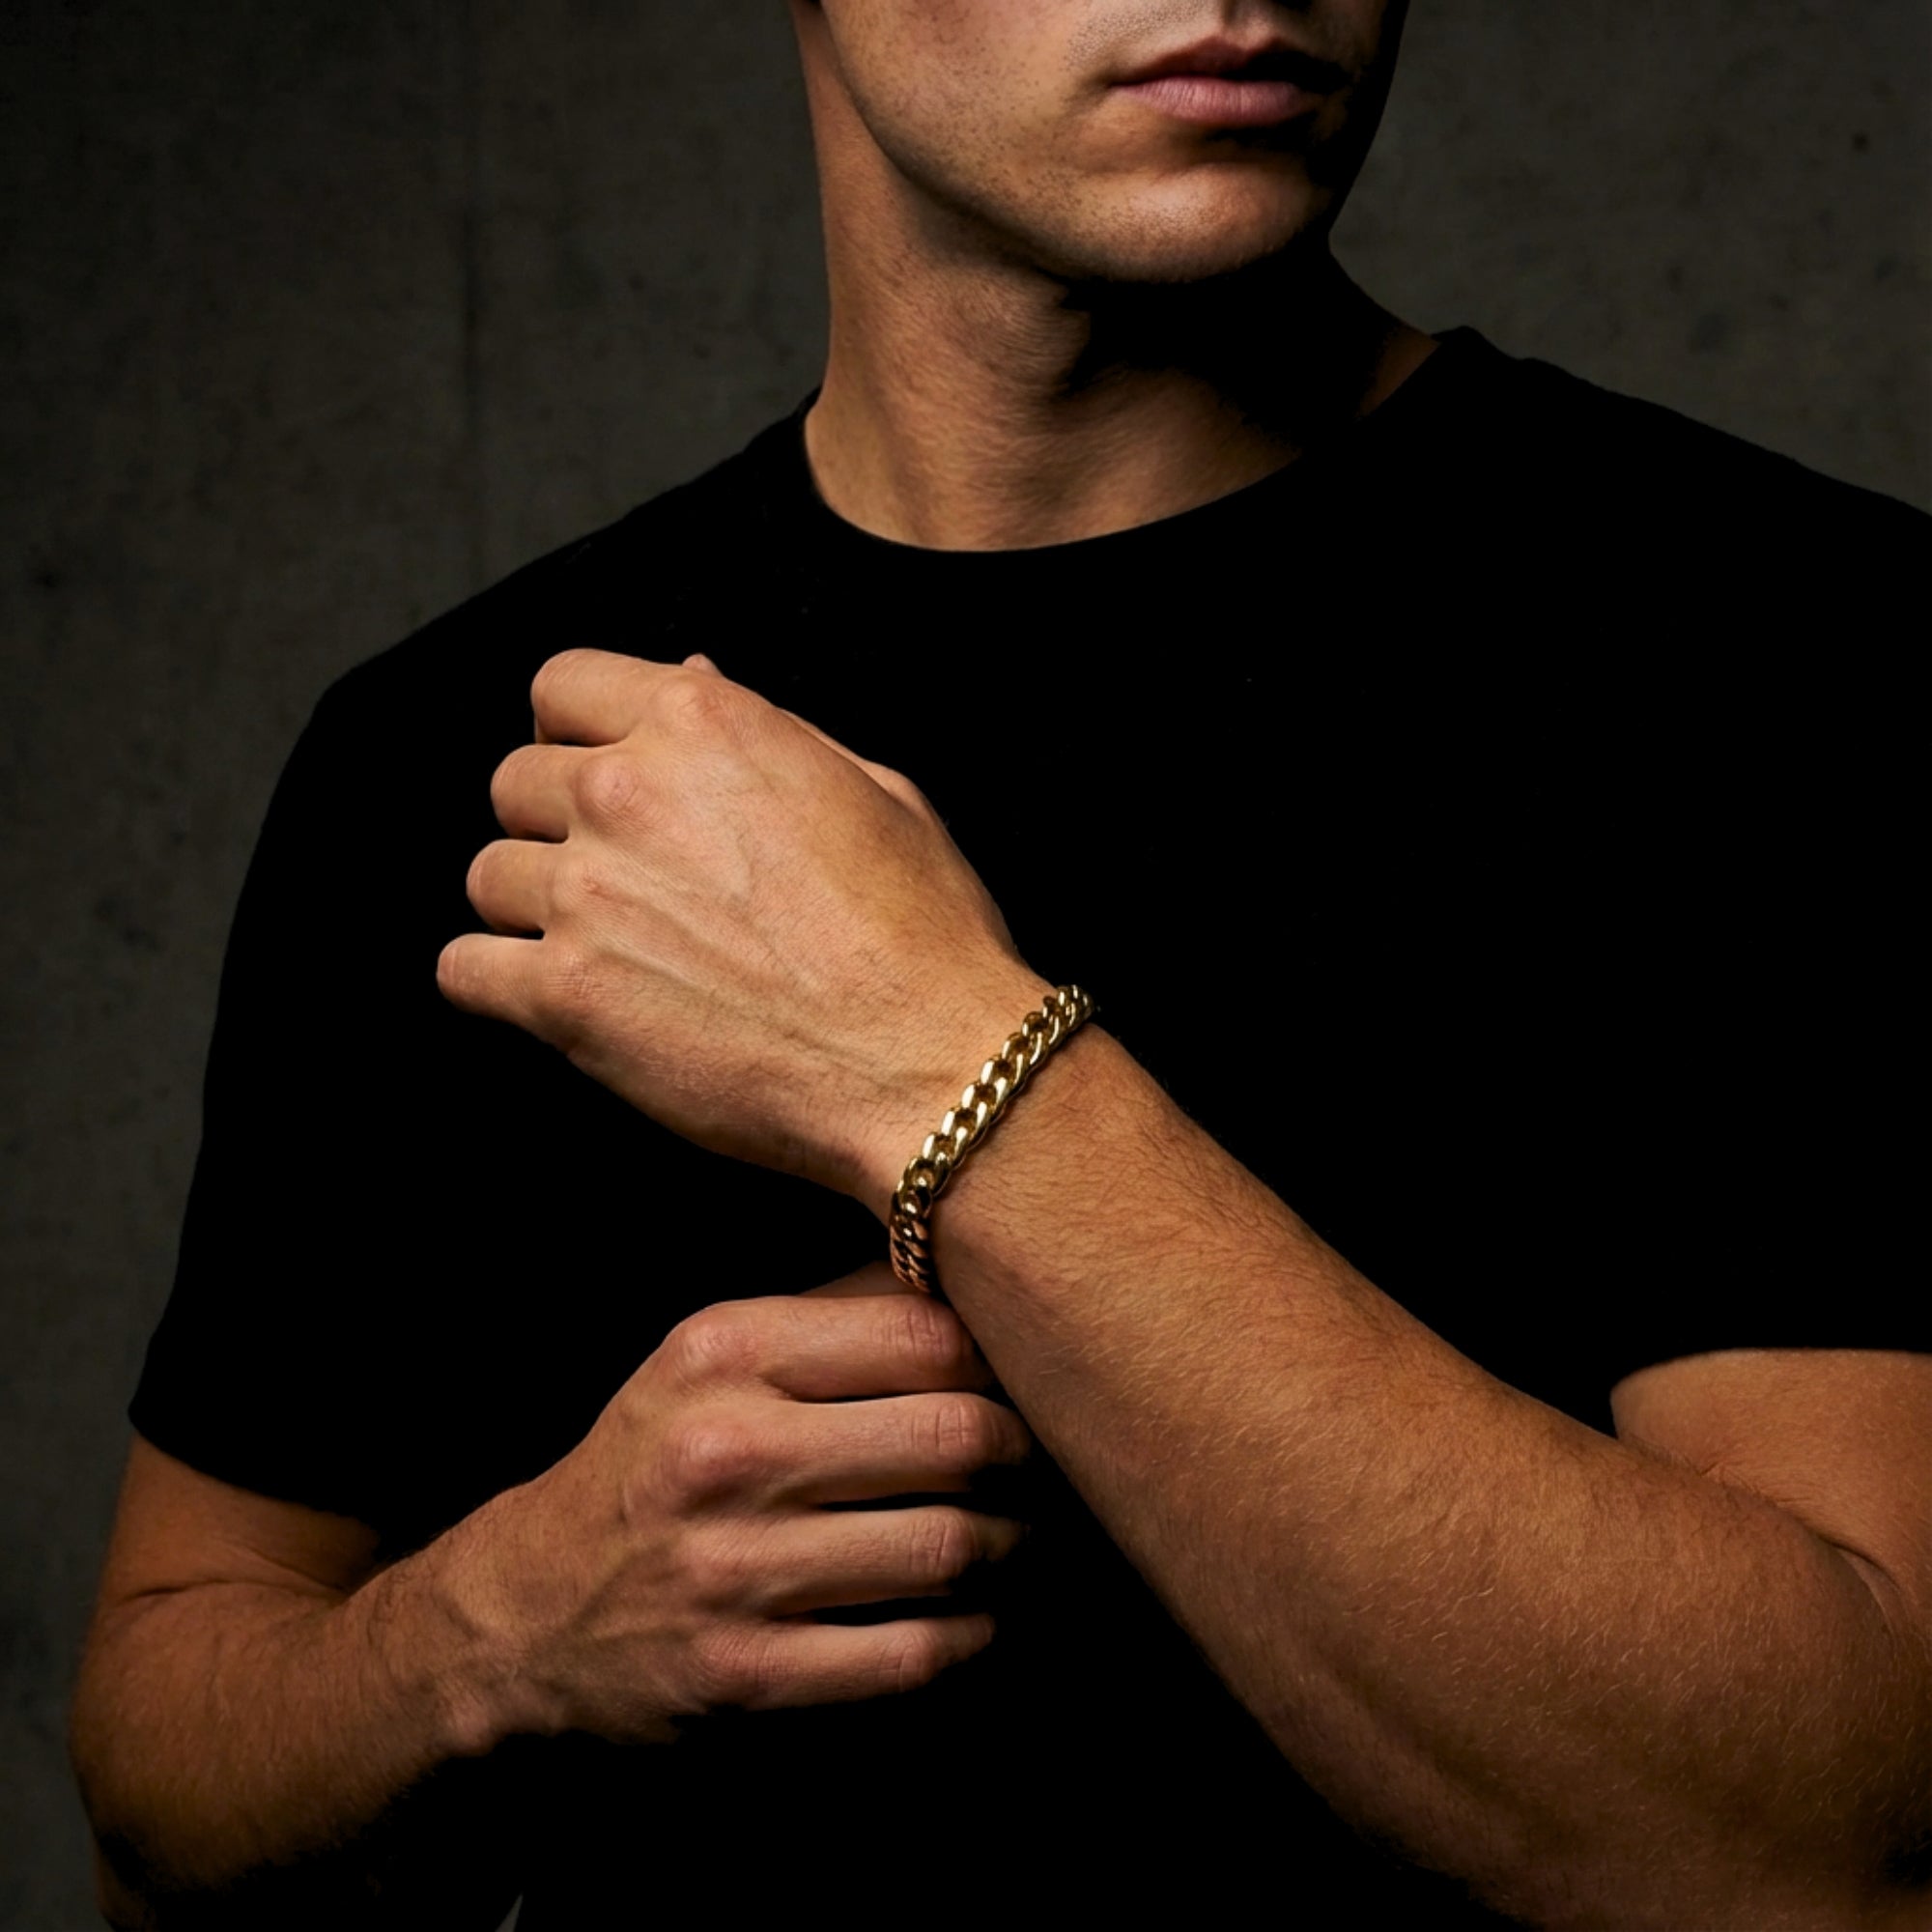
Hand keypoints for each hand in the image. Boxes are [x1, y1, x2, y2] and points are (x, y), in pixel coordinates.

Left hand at [437, 650, 1044, 1201]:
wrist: (928, 1062)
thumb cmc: (923, 930)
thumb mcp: (872, 787)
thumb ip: (761, 727)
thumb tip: (689, 673)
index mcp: (701, 723)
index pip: (561, 685)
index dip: (574, 731)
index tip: (597, 773)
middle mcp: (626, 791)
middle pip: (514, 782)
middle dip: (554, 825)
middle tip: (618, 881)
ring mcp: (586, 894)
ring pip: (487, 875)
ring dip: (531, 909)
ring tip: (604, 951)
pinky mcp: (565, 995)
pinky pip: (462, 971)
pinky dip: (496, 985)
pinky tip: (554, 999)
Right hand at [461, 1266, 1032, 1745]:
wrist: (524, 1612)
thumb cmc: (655, 1464)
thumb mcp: (711, 1360)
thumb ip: (835, 1320)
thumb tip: (978, 1289)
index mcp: (726, 1353)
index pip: (926, 1336)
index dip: (1001, 1361)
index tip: (1025, 1381)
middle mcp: (727, 1452)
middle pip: (956, 1438)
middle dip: (1026, 1456)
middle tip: (1044, 1464)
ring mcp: (734, 1571)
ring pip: (951, 1548)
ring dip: (1012, 1548)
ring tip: (1018, 1537)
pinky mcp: (746, 1676)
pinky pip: (915, 1653)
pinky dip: (971, 1636)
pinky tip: (976, 1617)